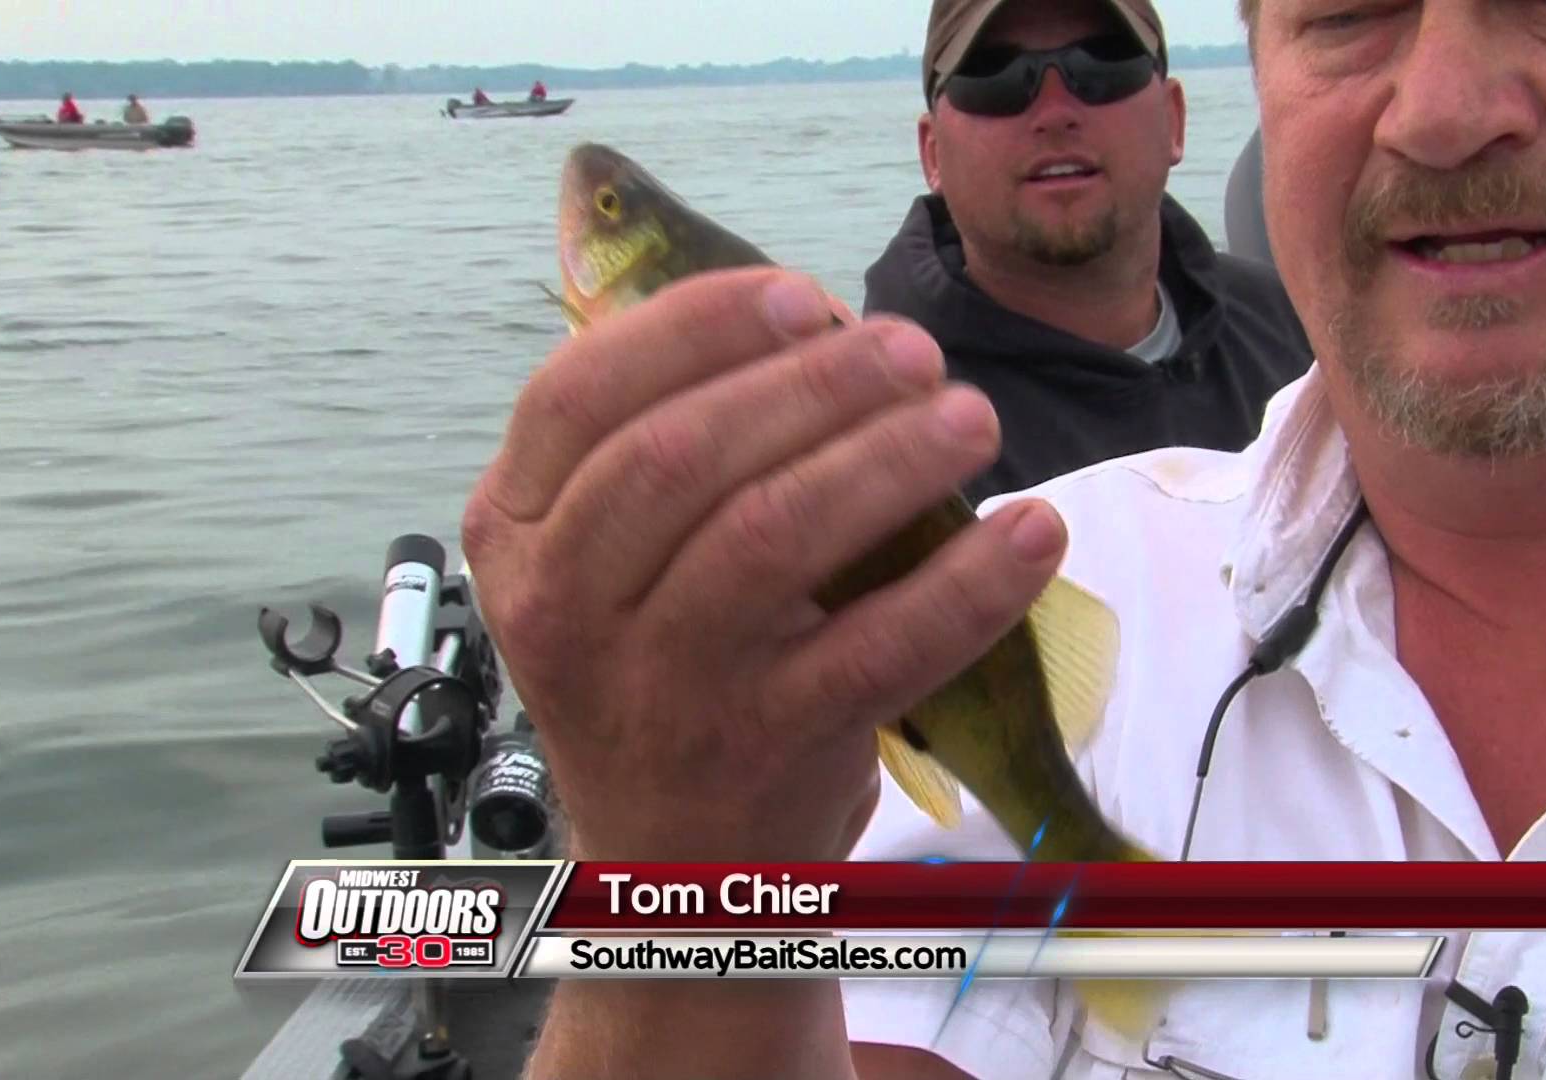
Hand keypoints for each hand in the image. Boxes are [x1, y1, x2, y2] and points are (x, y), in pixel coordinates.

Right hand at [461, 268, 1067, 861]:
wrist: (676, 858)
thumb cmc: (661, 668)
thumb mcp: (606, 562)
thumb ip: (668, 445)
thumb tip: (820, 326)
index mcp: (516, 531)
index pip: (577, 394)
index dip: (695, 327)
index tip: (801, 297)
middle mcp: (563, 608)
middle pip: (679, 455)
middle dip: (809, 384)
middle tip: (913, 352)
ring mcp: (663, 684)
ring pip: (770, 537)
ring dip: (885, 460)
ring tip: (971, 417)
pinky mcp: (766, 745)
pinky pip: (879, 649)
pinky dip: (966, 584)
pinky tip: (1029, 530)